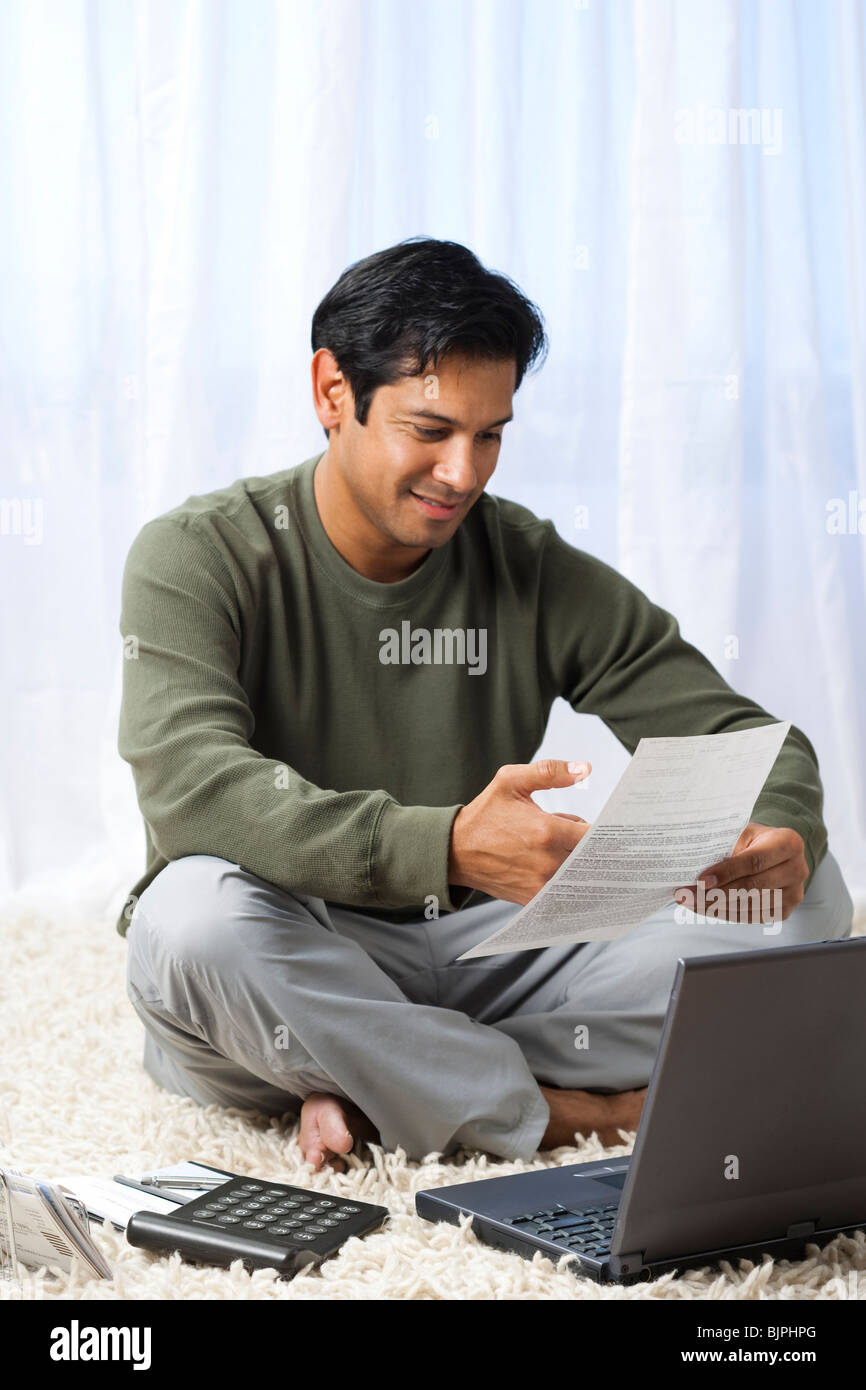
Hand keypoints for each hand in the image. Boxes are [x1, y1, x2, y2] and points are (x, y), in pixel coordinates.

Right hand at [448, 759, 591, 905]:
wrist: (455, 851)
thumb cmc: (484, 814)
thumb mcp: (511, 781)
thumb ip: (550, 772)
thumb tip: (586, 769)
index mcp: (547, 831)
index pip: (596, 836)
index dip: (605, 830)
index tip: (608, 823)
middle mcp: (548, 863)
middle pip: (590, 856)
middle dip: (587, 843)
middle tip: (572, 830)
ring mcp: (541, 885)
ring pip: (578, 873)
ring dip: (574, 860)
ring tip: (553, 845)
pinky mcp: (534, 899)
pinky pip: (562, 889)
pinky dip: (563, 877)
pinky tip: (548, 863)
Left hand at [673, 822, 807, 924]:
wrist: (774, 852)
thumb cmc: (754, 840)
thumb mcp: (743, 833)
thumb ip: (727, 845)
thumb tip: (694, 864)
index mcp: (788, 843)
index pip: (754, 861)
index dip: (726, 872)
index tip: (700, 881)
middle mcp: (797, 869)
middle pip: (752, 887)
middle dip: (715, 893)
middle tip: (687, 895)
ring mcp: (794, 893)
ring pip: (749, 905)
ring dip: (715, 906)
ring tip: (690, 902)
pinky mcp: (784, 911)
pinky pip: (750, 916)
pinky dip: (725, 913)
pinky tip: (706, 907)